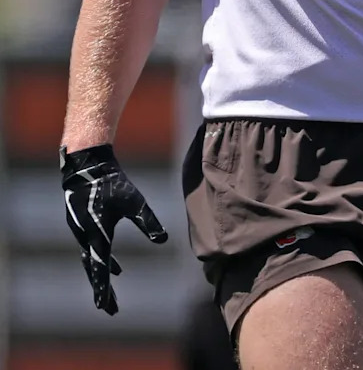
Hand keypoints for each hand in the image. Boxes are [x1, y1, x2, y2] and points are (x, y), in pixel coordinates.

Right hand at [60, 143, 167, 314]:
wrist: (87, 168)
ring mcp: (82, 232)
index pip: (101, 267)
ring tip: (110, 296)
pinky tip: (117, 266)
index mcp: (96, 235)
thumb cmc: (112, 183)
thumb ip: (147, 221)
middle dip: (103, 290)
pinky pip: (93, 250)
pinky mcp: (84, 226)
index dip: (104, 287)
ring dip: (102, 278)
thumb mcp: (134, 202)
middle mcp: (86, 238)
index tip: (104, 306)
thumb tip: (163, 240)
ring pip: (92, 262)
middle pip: (94, 271)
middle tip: (109, 310)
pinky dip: (103, 262)